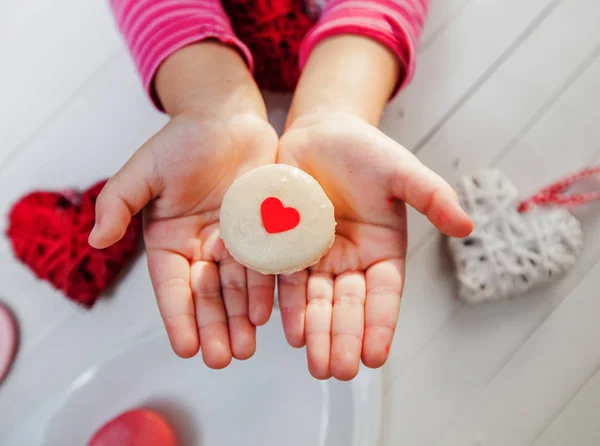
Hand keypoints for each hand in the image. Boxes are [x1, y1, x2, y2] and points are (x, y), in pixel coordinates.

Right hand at [89, 43, 278, 368]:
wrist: (228, 117)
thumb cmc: (183, 140)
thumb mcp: (144, 170)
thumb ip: (118, 202)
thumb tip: (95, 238)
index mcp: (171, 240)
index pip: (172, 286)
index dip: (178, 317)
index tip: (186, 348)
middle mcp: (202, 247)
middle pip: (208, 295)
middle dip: (215, 327)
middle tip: (224, 359)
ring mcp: (236, 242)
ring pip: (238, 287)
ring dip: (242, 318)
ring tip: (248, 346)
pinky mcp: (265, 230)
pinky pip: (267, 264)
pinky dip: (268, 289)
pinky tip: (271, 312)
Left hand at [277, 112, 472, 379]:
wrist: (320, 133)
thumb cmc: (365, 150)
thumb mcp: (402, 172)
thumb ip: (432, 197)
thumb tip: (467, 226)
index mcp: (383, 250)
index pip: (384, 295)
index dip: (380, 325)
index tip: (375, 357)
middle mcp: (351, 261)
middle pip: (348, 306)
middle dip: (344, 339)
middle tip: (338, 371)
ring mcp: (319, 257)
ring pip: (317, 301)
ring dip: (316, 333)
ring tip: (315, 365)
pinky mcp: (288, 248)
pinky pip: (288, 280)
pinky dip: (289, 306)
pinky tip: (289, 332)